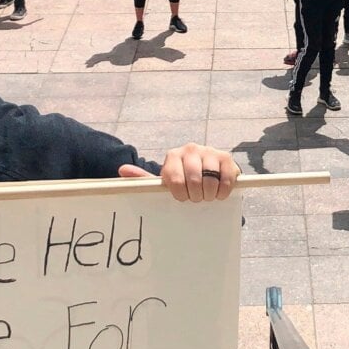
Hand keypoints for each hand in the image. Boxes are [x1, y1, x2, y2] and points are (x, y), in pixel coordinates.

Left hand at [120, 144, 240, 201]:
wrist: (205, 172)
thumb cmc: (181, 180)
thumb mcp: (163, 181)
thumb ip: (143, 178)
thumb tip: (121, 170)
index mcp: (172, 156)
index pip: (174, 179)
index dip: (180, 194)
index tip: (182, 197)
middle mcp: (190, 149)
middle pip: (194, 180)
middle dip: (196, 196)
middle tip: (196, 198)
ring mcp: (210, 152)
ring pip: (210, 180)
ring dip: (209, 194)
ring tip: (207, 196)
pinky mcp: (226, 157)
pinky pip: (227, 178)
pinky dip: (223, 190)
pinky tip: (219, 192)